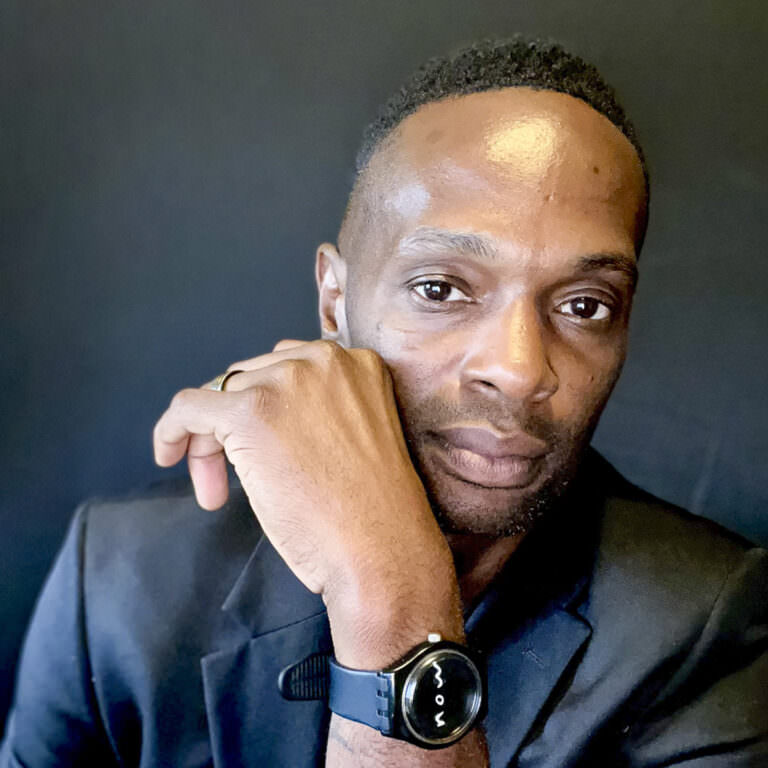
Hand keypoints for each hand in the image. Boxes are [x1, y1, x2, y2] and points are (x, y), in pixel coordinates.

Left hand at [152, 340, 457, 644]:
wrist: (381, 549)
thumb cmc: (373, 510)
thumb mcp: (355, 433)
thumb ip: (318, 408)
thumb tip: (263, 416)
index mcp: (355, 362)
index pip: (285, 370)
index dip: (267, 410)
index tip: (260, 450)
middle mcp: (322, 359)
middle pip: (250, 379)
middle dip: (236, 426)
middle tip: (231, 481)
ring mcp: (286, 382)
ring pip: (220, 395)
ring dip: (213, 440)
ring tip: (218, 491)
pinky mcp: (250, 412)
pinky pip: (189, 406)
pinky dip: (172, 429)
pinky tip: (168, 455)